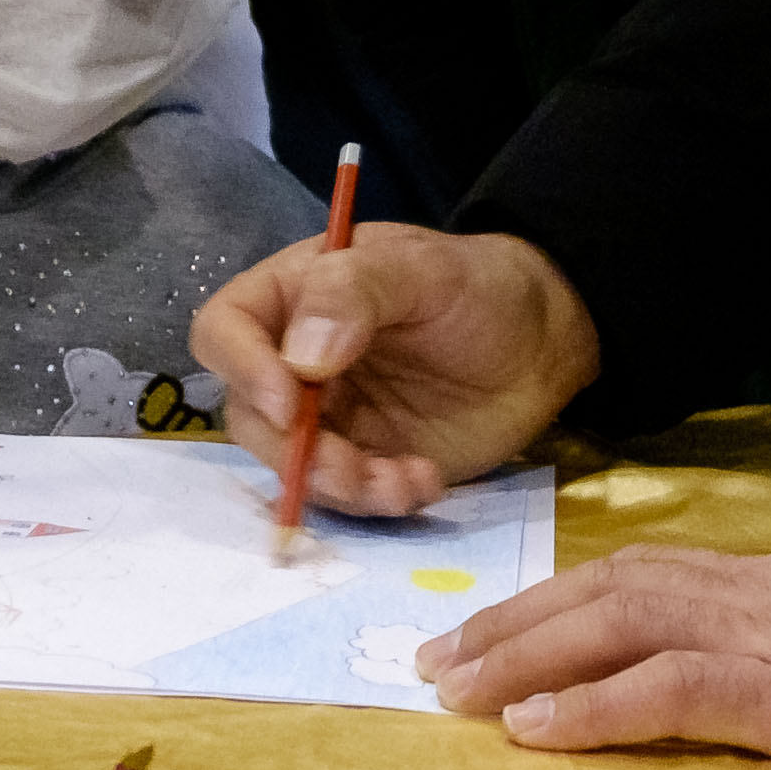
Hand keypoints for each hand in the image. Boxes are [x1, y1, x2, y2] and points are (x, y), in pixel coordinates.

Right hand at [189, 225, 598, 517]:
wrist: (544, 343)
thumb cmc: (478, 286)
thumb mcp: (423, 269)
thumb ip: (356, 293)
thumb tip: (301, 359)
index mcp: (293, 296)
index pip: (226, 329)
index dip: (242, 369)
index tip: (289, 403)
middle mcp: (295, 360)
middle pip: (250, 414)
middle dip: (293, 451)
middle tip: (351, 467)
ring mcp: (331, 417)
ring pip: (294, 466)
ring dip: (338, 486)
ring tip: (401, 483)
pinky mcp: (367, 460)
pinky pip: (347, 496)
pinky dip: (379, 501)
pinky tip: (425, 482)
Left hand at [420, 545, 770, 769]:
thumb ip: (728, 632)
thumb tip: (654, 660)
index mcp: (723, 580)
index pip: (607, 578)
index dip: (531, 605)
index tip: (466, 635)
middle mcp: (718, 594)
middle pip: (589, 597)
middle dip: (504, 629)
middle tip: (433, 665)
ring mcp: (743, 638)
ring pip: (609, 630)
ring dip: (523, 659)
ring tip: (459, 693)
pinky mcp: (770, 690)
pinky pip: (664, 690)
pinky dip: (592, 705)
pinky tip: (537, 727)